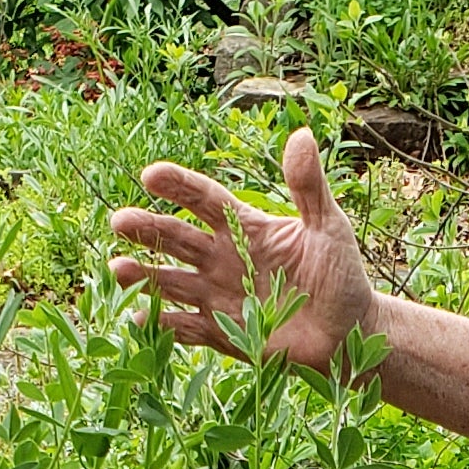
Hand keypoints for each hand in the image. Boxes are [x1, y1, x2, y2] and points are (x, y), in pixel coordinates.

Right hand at [106, 129, 379, 373]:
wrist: (350, 333)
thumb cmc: (340, 275)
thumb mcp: (328, 227)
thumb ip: (309, 186)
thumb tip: (301, 134)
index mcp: (245, 227)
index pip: (205, 200)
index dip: (179, 187)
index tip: (151, 174)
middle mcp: (223, 259)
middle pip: (177, 239)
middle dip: (148, 230)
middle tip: (119, 221)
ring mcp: (218, 296)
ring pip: (172, 282)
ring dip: (145, 276)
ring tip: (117, 269)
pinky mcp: (222, 334)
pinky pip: (187, 328)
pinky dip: (165, 324)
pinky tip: (139, 317)